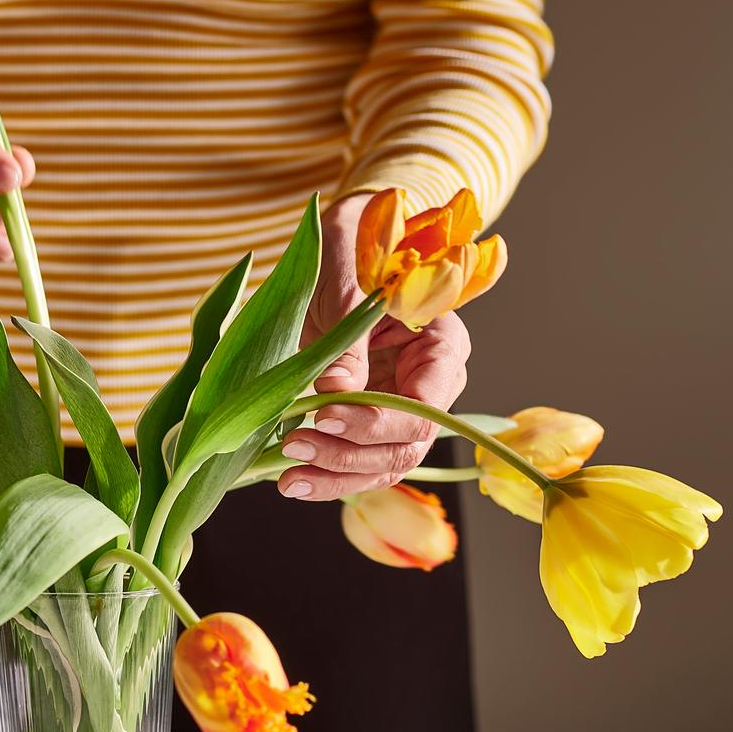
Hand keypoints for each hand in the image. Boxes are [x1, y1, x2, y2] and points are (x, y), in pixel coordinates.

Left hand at [277, 192, 469, 501]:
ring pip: (384, 463)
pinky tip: (295, 482)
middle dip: (349, 453)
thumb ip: (346, 338)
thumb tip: (333, 392)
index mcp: (443, 344)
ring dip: (337, 475)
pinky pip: (360, 461)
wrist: (345, 249)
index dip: (377, 419)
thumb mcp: (344, 284)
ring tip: (288, 479)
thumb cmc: (352, 252)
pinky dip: (329, 475)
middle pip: (405, 443)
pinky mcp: (373, 421)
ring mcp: (404, 407)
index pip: (426, 404)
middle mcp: (433, 385)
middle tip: (292, 445)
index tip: (324, 413)